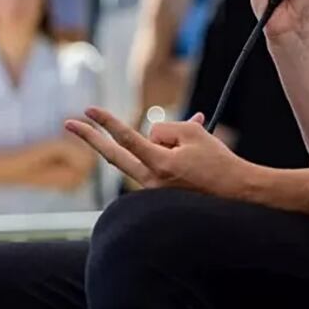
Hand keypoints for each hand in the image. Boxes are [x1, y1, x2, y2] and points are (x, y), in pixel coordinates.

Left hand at [66, 108, 256, 198]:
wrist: (239, 195)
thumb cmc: (219, 163)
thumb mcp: (195, 134)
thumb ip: (167, 130)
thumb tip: (152, 136)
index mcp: (159, 165)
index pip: (126, 139)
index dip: (106, 122)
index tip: (88, 110)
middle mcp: (151, 182)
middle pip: (114, 156)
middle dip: (91, 138)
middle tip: (69, 123)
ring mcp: (154, 193)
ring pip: (144, 157)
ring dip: (163, 147)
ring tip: (194, 155)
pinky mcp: (160, 198)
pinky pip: (156, 166)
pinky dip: (169, 154)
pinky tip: (193, 159)